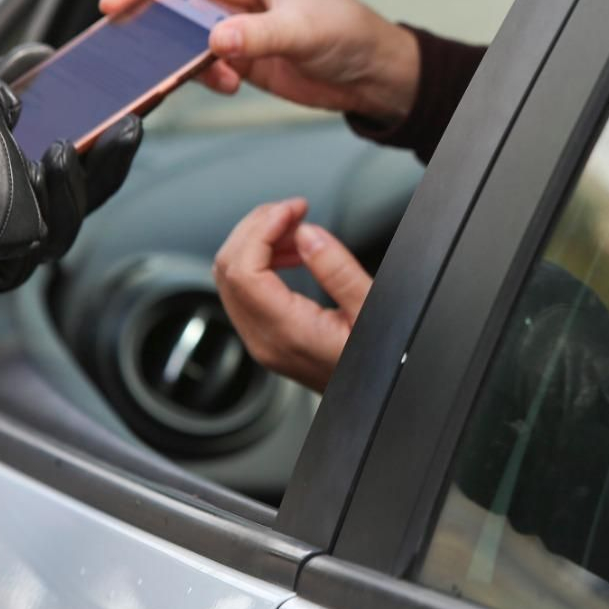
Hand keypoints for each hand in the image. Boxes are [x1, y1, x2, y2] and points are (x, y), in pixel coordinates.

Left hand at [0, 45, 142, 293]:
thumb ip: (8, 79)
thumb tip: (42, 53)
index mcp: (40, 183)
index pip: (96, 167)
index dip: (119, 144)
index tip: (137, 113)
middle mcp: (35, 219)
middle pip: (93, 197)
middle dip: (112, 161)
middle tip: (126, 125)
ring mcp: (15, 250)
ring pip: (63, 231)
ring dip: (70, 189)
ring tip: (58, 150)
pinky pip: (24, 256)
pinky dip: (32, 223)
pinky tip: (26, 184)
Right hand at [99, 0, 420, 123]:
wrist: (371, 73)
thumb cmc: (349, 32)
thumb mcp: (304, 29)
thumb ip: (259, 35)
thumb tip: (216, 39)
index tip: (115, 2)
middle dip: (152, 21)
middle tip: (137, 46)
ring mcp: (232, 21)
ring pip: (179, 32)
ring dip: (181, 56)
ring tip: (204, 72)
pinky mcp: (237, 53)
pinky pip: (199, 61)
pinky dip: (204, 75)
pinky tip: (229, 83)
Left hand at [212, 197, 369, 391]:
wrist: (377, 400)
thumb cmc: (381, 364)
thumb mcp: (371, 311)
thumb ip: (337, 270)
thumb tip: (306, 233)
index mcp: (287, 332)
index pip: (243, 268)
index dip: (262, 227)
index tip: (293, 208)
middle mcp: (264, 340)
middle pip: (227, 268)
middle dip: (256, 227)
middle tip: (293, 210)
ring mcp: (261, 342)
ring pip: (231, 278)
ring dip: (257, 243)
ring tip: (295, 227)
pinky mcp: (267, 339)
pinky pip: (246, 292)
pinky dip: (260, 262)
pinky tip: (292, 253)